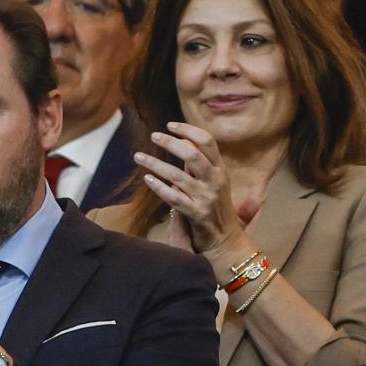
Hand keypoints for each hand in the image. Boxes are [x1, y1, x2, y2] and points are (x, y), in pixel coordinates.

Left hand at [134, 122, 246, 255]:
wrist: (226, 240)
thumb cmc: (216, 207)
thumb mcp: (214, 183)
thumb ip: (200, 164)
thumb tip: (184, 142)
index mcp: (220, 169)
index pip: (207, 142)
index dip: (188, 130)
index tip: (170, 125)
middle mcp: (215, 181)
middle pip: (192, 154)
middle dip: (170, 143)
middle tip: (153, 136)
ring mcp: (206, 198)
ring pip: (177, 176)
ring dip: (156, 164)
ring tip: (139, 156)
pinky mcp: (196, 214)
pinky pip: (173, 197)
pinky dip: (159, 187)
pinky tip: (147, 179)